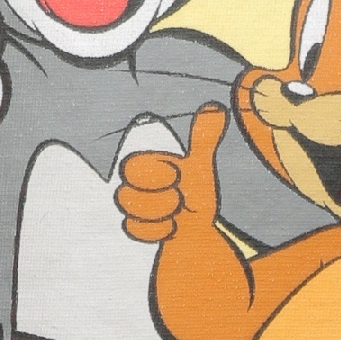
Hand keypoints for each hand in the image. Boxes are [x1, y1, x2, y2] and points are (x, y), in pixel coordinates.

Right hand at [117, 101, 227, 243]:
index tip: (177, 176)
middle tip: (178, 199)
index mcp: (146, 165)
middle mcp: (133, 186)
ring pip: (129, 216)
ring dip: (160, 216)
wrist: (198, 228)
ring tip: (177, 214)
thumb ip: (202, 139)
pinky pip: (135, 232)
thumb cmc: (194, 193)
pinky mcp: (135, 230)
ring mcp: (132, 210)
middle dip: (159, 200)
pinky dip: (158, 232)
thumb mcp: (199, 166)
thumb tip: (216, 107)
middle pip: (124, 196)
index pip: (131, 168)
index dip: (155, 174)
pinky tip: (171, 228)